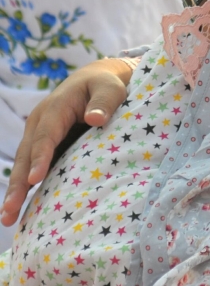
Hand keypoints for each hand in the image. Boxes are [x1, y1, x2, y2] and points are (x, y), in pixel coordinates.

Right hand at [1, 58, 131, 226]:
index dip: (40, 157)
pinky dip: (25, 188)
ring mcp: (38, 135)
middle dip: (18, 183)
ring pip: (24, 164)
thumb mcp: (110, 88)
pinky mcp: (45, 147)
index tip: (35, 179)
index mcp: (55, 108)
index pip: (45, 136)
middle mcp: (40, 123)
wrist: (95, 81)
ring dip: (16, 191)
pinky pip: (32, 168)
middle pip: (26, 154)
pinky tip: (20, 211)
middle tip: (10, 211)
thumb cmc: (105, 85)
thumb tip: (94, 118)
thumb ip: (104, 102)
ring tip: (8, 218)